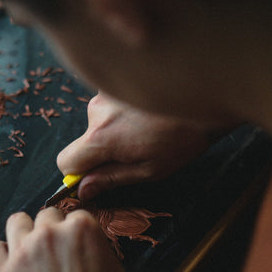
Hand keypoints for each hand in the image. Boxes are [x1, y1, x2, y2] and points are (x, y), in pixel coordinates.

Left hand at [0, 207, 135, 271]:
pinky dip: (1, 255)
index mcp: (81, 229)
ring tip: (31, 249)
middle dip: (52, 230)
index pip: (76, 215)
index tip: (76, 244)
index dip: (77, 231)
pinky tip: (11, 264)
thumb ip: (96, 250)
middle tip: (56, 250)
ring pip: (17, 221)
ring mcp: (23, 251)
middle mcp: (49, 233)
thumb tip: (87, 249)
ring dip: (25, 232)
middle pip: (47, 215)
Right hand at [57, 92, 211, 198]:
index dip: (77, 173)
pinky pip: (109, 106)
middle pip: (84, 140)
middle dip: (102, 150)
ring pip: (98, 123)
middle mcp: (97, 111)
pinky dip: (122, 113)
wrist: (205, 96)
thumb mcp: (148, 169)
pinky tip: (146, 114)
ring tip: (146, 130)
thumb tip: (83, 189)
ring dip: (115, 129)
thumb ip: (110, 179)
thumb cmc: (182, 138)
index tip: (96, 176)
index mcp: (102, 137)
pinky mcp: (116, 82)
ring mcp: (106, 93)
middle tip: (136, 150)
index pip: (66, 161)